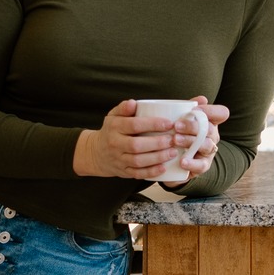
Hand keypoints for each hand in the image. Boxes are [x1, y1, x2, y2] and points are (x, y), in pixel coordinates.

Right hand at [73, 98, 228, 180]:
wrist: (94, 155)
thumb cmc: (110, 130)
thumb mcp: (114, 115)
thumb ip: (125, 108)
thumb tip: (135, 101)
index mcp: (115, 128)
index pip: (135, 125)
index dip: (153, 124)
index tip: (170, 121)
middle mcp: (117, 145)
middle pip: (140, 145)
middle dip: (161, 142)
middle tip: (179, 137)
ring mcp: (121, 162)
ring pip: (142, 160)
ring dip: (161, 156)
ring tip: (177, 150)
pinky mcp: (125, 173)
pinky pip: (141, 173)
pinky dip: (155, 170)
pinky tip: (168, 165)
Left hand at [172, 97, 227, 179]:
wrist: (173, 158)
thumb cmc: (179, 132)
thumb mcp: (181, 118)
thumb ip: (188, 107)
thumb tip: (202, 99)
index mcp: (210, 121)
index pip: (221, 113)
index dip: (211, 111)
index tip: (195, 110)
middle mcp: (213, 136)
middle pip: (210, 129)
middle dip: (193, 126)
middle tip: (176, 126)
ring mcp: (209, 151)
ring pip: (206, 145)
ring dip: (190, 142)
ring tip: (176, 140)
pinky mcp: (203, 165)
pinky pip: (201, 165)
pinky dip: (192, 163)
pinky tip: (182, 161)